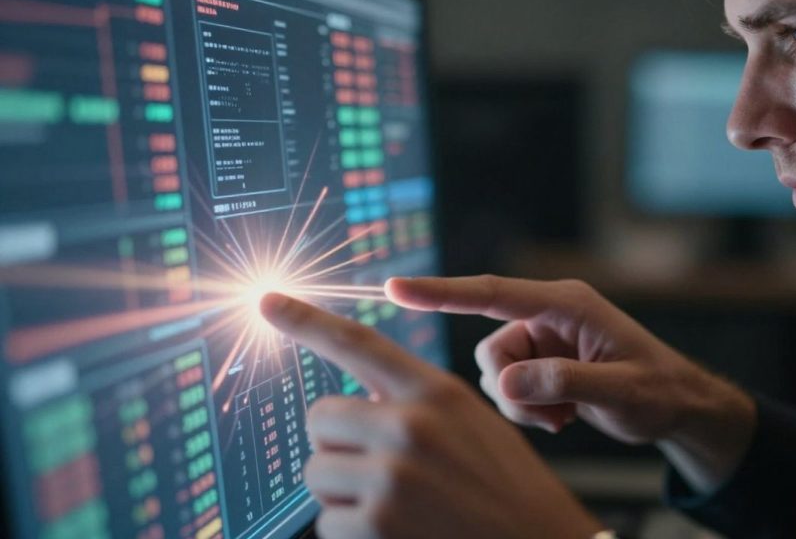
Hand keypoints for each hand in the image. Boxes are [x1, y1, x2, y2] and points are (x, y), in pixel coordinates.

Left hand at [259, 293, 603, 538]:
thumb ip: (416, 404)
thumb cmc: (507, 488)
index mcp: (436, 393)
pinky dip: (351, 533)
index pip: (358, 344)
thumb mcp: (471, 424)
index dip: (306, 320)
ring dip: (342, 492)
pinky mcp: (376, 526)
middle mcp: (410, 426)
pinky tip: (395, 534)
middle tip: (375, 467)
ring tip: (395, 505)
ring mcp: (391, 476)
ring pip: (317, 473)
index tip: (267, 301)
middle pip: (320, 418)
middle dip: (337, 444)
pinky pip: (326, 523)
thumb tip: (355, 401)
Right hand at [385, 276, 756, 492]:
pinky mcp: (542, 362)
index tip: (395, 288)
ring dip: (521, 403)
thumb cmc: (660, 391)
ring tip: (564, 416)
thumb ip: (565, 384)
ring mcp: (544, 340)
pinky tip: (563, 416)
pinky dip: (528, 409)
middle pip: (491, 348)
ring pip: (496, 372)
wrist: (678, 406)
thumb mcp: (620, 391)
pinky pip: (508, 387)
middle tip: (552, 415)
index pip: (492, 294)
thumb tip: (509, 384)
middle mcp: (549, 316)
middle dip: (512, 389)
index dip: (440, 292)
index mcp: (566, 305)